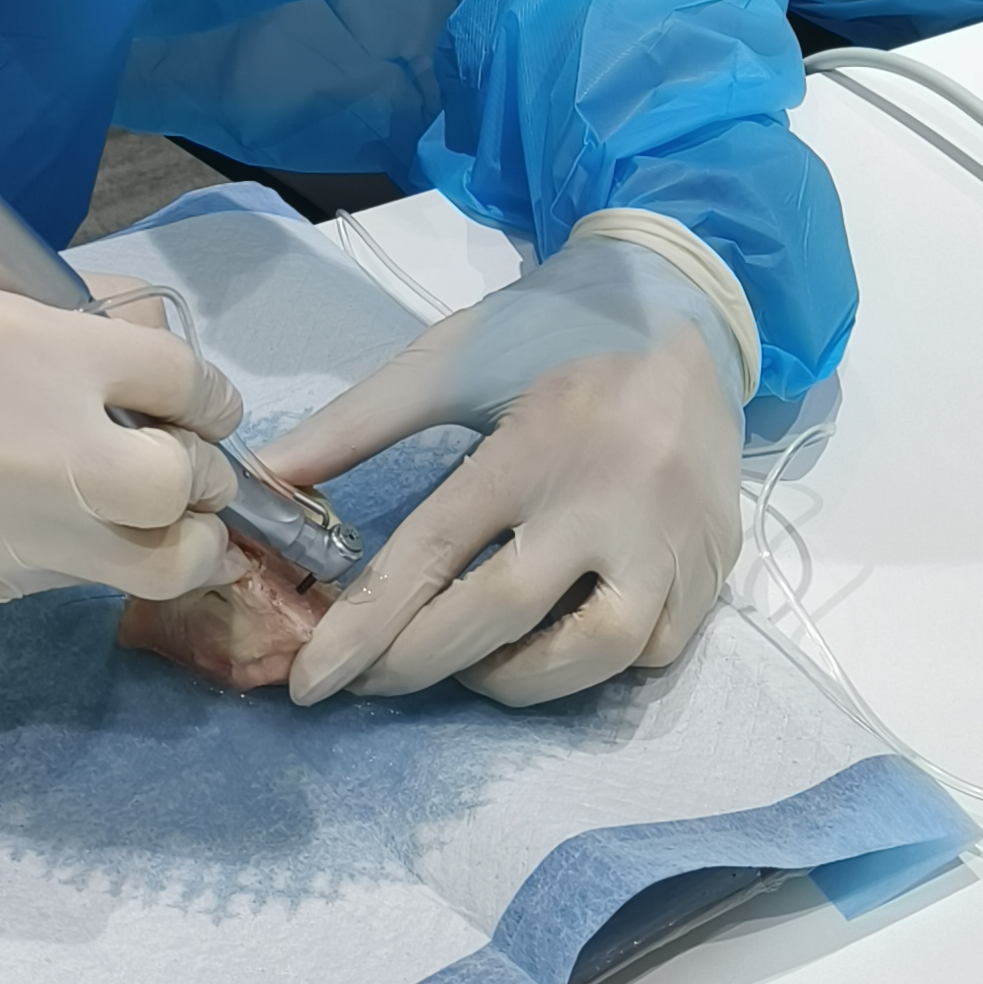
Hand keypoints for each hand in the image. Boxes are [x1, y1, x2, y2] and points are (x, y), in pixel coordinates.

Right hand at [0, 275, 243, 613]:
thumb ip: (62, 315)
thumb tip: (150, 331)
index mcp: (29, 344)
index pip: (180, 372)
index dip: (204, 394)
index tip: (193, 405)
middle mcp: (44, 437)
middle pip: (189, 473)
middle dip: (202, 474)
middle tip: (177, 466)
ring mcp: (28, 522)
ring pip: (170, 555)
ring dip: (186, 541)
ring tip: (164, 525)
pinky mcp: (6, 582)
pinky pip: (102, 579)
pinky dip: (122, 567)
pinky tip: (95, 542)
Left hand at [253, 221, 751, 710]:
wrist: (683, 301)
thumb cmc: (551, 331)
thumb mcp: (449, 362)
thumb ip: (354, 425)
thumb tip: (267, 480)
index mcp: (534, 440)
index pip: (433, 554)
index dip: (365, 627)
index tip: (313, 682)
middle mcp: (608, 494)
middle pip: (503, 613)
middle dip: (421, 663)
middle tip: (372, 682)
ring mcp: (672, 534)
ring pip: (596, 651)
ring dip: (518, 680)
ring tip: (472, 665)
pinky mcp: (715, 560)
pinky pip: (654, 648)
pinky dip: (596, 663)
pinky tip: (554, 642)